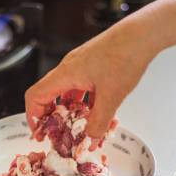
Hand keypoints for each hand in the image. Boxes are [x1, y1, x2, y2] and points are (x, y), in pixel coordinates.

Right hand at [25, 22, 155, 142]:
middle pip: (49, 96)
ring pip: (67, 94)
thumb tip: (90, 140)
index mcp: (65, 74)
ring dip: (71, 112)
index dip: (33, 117)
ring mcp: (81, 67)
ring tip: (80, 128)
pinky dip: (85, 104)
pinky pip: (82, 89)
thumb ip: (98, 122)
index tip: (41, 133)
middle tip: (59, 135)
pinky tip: (98, 114)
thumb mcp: (111, 97)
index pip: (35, 96)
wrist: (141, 35)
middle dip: (53, 118)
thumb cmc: (124, 55)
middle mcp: (69, 69)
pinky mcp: (94, 67)